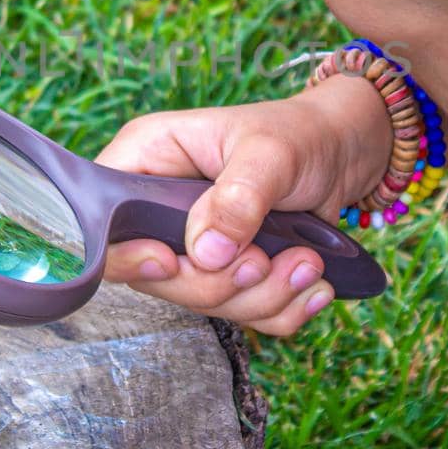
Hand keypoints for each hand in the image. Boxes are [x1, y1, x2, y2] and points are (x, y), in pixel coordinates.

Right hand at [94, 73, 390, 335]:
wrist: (343, 152)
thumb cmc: (299, 134)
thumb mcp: (271, 153)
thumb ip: (237, 198)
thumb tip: (206, 253)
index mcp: (147, 160)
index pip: (104, 222)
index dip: (128, 256)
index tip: (172, 262)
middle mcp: (159, 208)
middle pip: (155, 278)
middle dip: (218, 283)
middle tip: (265, 260)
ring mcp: (192, 245)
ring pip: (202, 302)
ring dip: (262, 296)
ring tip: (309, 263)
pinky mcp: (226, 272)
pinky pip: (242, 315)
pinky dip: (282, 309)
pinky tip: (314, 284)